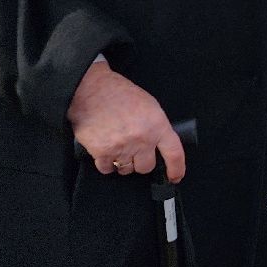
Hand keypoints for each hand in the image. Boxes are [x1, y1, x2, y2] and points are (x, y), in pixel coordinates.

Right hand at [67, 60, 185, 181]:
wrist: (89, 89)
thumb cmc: (118, 93)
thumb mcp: (148, 105)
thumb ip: (155, 127)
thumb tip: (158, 145)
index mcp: (157, 125)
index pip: (174, 153)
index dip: (176, 169)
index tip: (175, 176)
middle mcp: (142, 139)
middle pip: (146, 167)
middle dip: (140, 162)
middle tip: (133, 150)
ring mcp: (122, 147)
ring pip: (126, 169)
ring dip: (122, 162)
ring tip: (117, 145)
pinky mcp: (102, 152)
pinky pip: (107, 169)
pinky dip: (106, 163)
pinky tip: (104, 149)